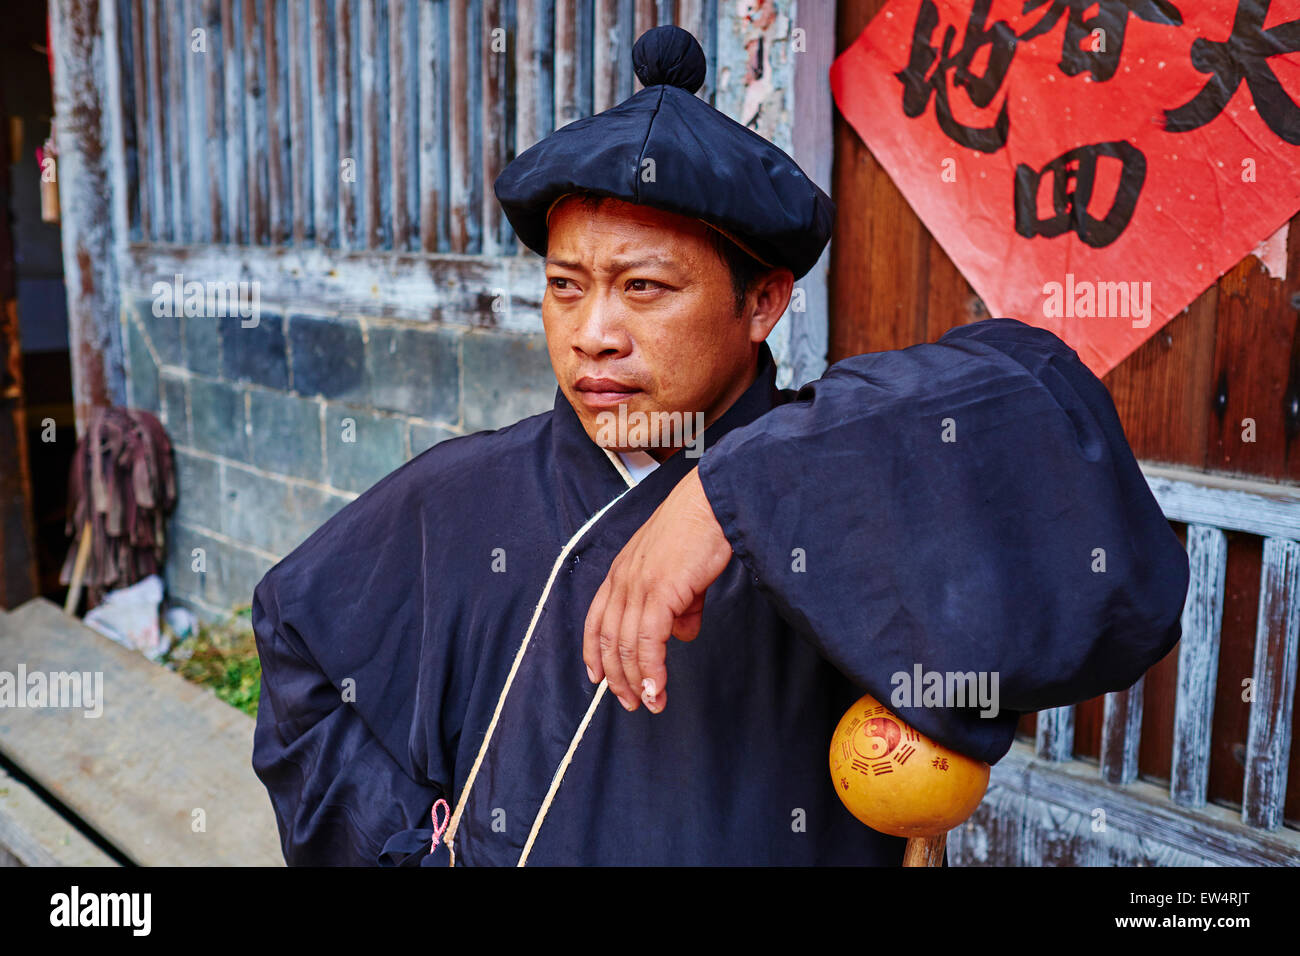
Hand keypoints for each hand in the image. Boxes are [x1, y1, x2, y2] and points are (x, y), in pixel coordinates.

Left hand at [582, 468, 732, 713]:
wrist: (711, 502)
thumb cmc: (700, 528)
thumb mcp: (682, 571)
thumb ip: (680, 604)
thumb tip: (682, 633)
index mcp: (622, 571)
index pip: (596, 619)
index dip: (594, 651)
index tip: (598, 677)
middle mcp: (622, 580)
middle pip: (608, 639)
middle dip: (617, 677)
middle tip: (630, 702)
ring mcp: (638, 585)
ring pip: (626, 645)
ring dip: (637, 681)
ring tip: (650, 703)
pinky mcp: (660, 591)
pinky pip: (649, 642)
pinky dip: (653, 670)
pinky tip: (659, 687)